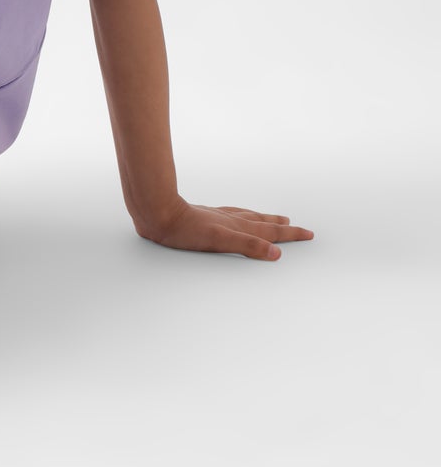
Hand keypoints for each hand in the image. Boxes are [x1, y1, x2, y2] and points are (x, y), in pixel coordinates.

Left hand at [138, 198, 314, 260]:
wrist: (158, 213)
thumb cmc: (185, 230)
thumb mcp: (220, 241)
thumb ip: (248, 246)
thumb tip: (276, 253)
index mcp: (237, 227)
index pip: (270, 232)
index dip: (290, 234)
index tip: (308, 233)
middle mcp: (231, 219)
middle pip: (263, 222)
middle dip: (282, 227)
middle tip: (298, 226)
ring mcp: (218, 216)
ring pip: (249, 217)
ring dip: (266, 219)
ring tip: (276, 218)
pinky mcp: (206, 216)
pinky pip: (233, 214)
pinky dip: (244, 216)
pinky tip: (237, 216)